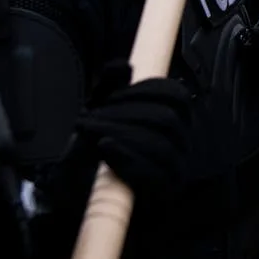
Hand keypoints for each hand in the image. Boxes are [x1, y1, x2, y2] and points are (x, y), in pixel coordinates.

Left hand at [74, 76, 198, 198]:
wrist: (78, 193)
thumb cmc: (93, 150)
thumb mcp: (98, 113)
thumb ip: (109, 87)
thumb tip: (123, 66)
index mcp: (172, 119)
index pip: (177, 96)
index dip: (146, 90)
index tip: (111, 96)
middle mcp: (181, 143)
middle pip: (167, 119)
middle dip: (126, 114)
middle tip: (90, 117)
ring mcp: (176, 169)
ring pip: (161, 146)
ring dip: (121, 135)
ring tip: (90, 133)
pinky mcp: (165, 192)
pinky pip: (154, 175)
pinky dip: (128, 159)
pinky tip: (105, 148)